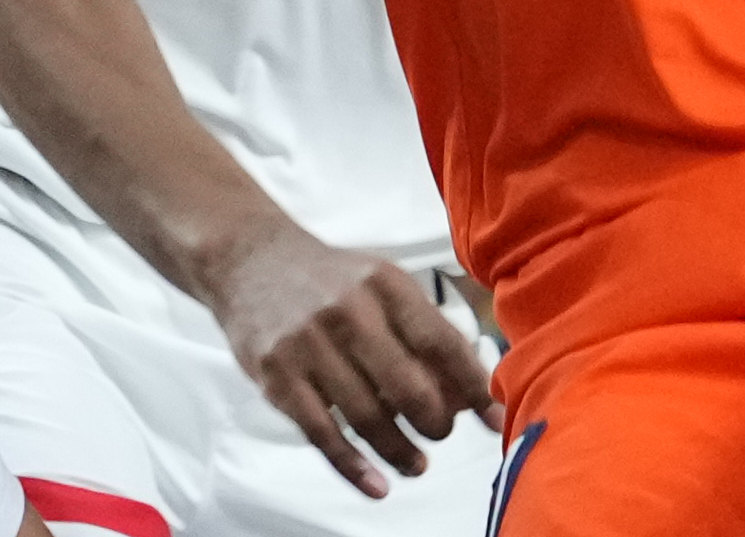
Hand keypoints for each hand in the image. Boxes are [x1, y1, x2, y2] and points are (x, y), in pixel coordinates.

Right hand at [202, 217, 496, 496]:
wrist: (250, 260)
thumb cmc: (330, 279)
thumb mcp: (381, 284)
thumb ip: (423, 330)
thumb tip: (472, 392)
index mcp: (385, 285)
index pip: (441, 341)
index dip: (473, 386)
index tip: (494, 418)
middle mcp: (348, 311)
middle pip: (408, 386)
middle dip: (436, 422)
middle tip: (442, 433)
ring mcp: (309, 344)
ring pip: (368, 416)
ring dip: (400, 451)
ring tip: (418, 465)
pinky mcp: (278, 376)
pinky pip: (323, 434)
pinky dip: (354, 467)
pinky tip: (377, 484)